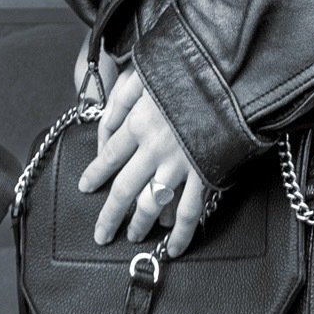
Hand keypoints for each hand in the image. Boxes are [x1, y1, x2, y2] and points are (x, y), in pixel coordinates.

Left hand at [78, 56, 209, 257]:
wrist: (227, 72)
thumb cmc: (186, 67)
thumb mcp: (144, 71)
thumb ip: (121, 97)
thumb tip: (104, 122)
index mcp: (138, 121)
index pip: (109, 156)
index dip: (95, 173)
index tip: (85, 187)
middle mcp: (154, 149)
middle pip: (124, 189)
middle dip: (109, 215)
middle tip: (100, 233)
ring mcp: (179, 165)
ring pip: (152, 204)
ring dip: (139, 223)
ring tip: (132, 235)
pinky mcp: (204, 174)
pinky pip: (189, 211)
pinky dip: (181, 233)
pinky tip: (174, 246)